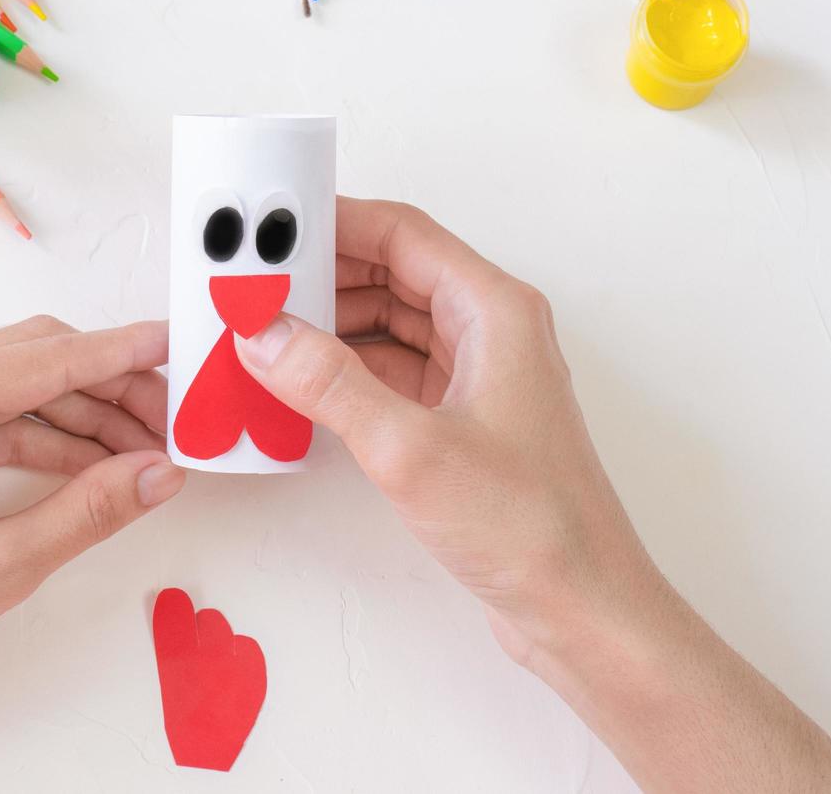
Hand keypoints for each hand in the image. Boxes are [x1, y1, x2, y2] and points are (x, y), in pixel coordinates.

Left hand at [0, 317, 185, 709]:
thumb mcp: (1, 565)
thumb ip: (90, 510)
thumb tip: (160, 472)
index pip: (45, 359)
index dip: (120, 353)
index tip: (176, 345)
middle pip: (34, 361)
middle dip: (109, 386)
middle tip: (172, 422)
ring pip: (19, 393)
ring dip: (84, 417)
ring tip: (145, 456)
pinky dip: (48, 443)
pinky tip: (96, 471)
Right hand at [234, 198, 659, 663]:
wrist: (578, 607)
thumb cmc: (529, 526)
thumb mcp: (411, 448)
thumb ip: (330, 384)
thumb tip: (265, 335)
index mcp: (495, 311)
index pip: (402, 235)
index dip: (333, 223)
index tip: (271, 226)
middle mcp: (488, 331)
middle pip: (390, 273)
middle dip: (319, 276)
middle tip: (252, 283)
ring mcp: (475, 376)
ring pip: (387, 323)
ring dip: (327, 326)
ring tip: (263, 332)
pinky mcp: (459, 420)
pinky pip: (389, 372)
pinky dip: (343, 372)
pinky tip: (297, 385)